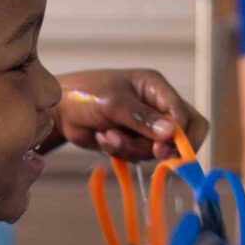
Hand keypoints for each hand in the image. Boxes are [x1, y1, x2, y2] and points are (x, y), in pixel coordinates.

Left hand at [57, 68, 209, 160]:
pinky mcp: (134, 141)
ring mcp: (146, 126)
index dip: (181, 135)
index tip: (163, 149)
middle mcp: (156, 107)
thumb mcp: (113, 103)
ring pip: (157, 149)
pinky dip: (121, 151)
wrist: (59, 111)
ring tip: (108, 135)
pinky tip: (103, 138)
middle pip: (183, 134)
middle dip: (164, 147)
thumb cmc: (84, 95)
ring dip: (132, 148)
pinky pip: (139, 156)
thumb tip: (172, 132)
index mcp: (156, 88)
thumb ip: (142, 119)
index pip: (186, 114)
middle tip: (154, 154)